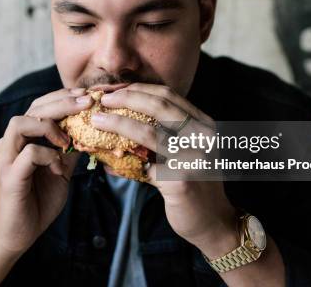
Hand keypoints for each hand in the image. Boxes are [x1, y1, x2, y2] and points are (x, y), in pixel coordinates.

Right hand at [0, 88, 91, 256]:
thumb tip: (92, 129)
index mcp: (21, 139)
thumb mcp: (61, 169)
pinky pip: (28, 154)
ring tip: (67, 140)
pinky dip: (48, 155)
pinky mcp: (8, 176)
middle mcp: (9, 144)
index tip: (87, 96)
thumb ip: (70, 149)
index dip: (62, 98)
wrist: (20, 234)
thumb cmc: (39, 201)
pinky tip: (58, 167)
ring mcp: (5, 159)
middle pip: (32, 109)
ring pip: (20, 123)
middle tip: (86, 103)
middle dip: (62, 103)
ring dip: (49, 126)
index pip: (39, 106)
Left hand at [91, 83, 237, 257]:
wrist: (213, 221)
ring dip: (118, 123)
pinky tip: (105, 162)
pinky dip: (121, 162)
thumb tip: (119, 117)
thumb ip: (162, 134)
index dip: (139, 89)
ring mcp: (195, 157)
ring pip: (150, 133)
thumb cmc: (194, 183)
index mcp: (204, 124)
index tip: (115, 90)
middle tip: (104, 99)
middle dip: (127, 98)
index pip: (169, 95)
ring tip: (97, 120)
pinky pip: (144, 167)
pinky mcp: (182, 180)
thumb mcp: (184, 151)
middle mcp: (204, 136)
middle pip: (160, 106)